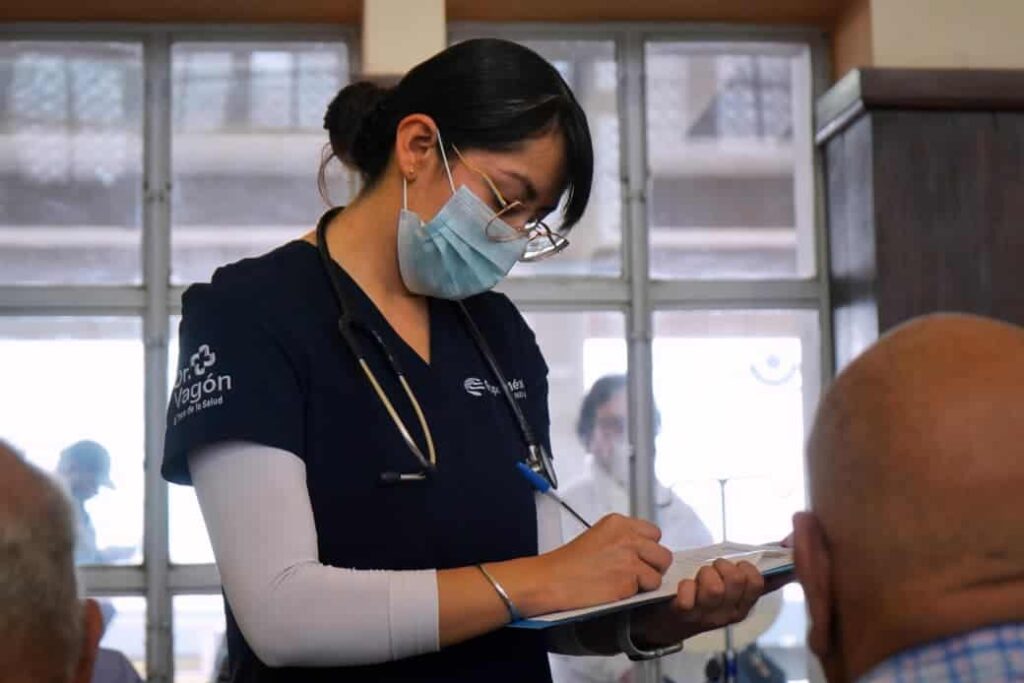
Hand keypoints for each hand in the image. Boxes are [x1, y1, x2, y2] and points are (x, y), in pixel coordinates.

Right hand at [539, 513, 672, 613]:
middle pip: (662, 553)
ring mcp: (629, 558)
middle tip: (635, 573)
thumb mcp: (598, 537)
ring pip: (658, 572)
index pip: (654, 533)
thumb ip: (623, 538)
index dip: (648, 548)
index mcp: (618, 522)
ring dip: (647, 581)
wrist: (552, 579)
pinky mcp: (629, 580)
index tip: (638, 557)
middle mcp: (627, 536)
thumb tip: (645, 550)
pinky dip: (637, 593)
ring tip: (625, 583)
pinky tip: (618, 590)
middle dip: (653, 565)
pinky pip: (648, 589)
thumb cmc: (569, 563)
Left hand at [631, 558, 763, 645]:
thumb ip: (753, 578)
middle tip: (713, 569)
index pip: (757, 582)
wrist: (668, 624)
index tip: (734, 567)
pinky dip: (685, 586)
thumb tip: (787, 556)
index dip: (745, 567)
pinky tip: (684, 587)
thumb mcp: (730, 593)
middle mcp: (728, 613)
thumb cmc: (702, 600)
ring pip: (714, 588)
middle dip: (723, 566)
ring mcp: (706, 615)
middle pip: (736, 580)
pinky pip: (688, 596)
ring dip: (704, 573)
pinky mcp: (684, 614)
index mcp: (743, 606)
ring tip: (699, 577)